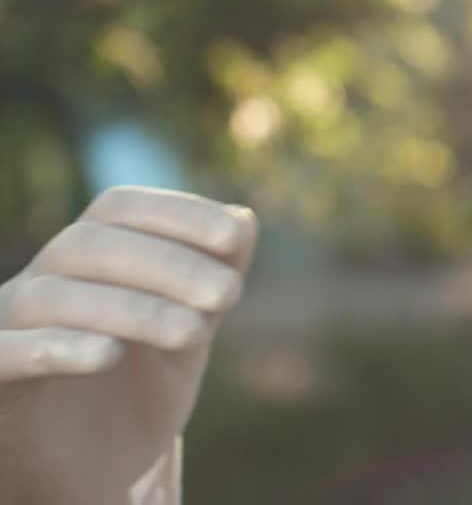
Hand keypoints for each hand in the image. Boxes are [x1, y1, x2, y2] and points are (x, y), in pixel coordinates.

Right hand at [0, 186, 256, 502]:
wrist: (91, 468)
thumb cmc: (138, 386)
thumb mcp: (189, 330)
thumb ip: (213, 278)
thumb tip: (244, 219)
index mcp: (90, 257)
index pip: (120, 207)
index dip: (177, 212)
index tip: (234, 237)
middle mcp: (43, 280)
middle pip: (89, 243)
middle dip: (167, 262)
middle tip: (229, 294)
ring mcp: (10, 327)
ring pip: (52, 296)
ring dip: (132, 307)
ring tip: (194, 332)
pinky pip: (4, 353)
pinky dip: (55, 348)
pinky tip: (108, 354)